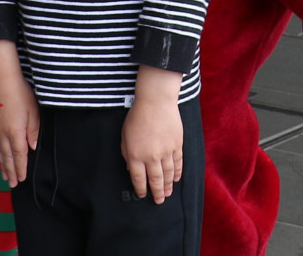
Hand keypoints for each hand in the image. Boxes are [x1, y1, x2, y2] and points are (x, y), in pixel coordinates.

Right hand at [0, 42, 39, 187]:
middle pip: (7, 157)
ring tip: (4, 174)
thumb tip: (32, 147)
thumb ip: (33, 130)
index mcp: (16, 132)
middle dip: (10, 171)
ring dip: (2, 164)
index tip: (21, 179)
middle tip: (12, 184)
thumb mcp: (33, 111)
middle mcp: (3, 133)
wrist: (0, 78)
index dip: (20, 169)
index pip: (19, 156)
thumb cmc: (20, 92)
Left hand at [123, 67, 184, 203]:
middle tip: (158, 201)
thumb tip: (131, 168)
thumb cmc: (137, 116)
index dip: (140, 189)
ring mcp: (166, 152)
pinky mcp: (177, 145)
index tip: (142, 194)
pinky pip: (178, 164)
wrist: (156, 101)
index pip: (138, 178)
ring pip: (168, 174)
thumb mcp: (124, 135)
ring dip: (168, 186)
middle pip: (155, 180)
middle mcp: (151, 157)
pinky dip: (177, 173)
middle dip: (157, 192)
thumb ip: (126, 153)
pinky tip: (176, 179)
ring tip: (168, 193)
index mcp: (135, 155)